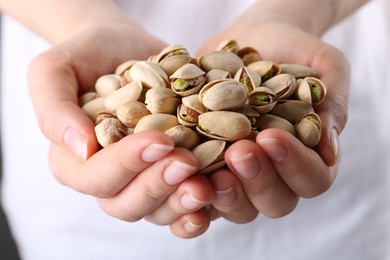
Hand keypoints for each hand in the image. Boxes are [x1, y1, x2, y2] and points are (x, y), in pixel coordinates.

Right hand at [28, 24, 213, 237]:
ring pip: (158, 210)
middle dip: (158, 186)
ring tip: (207, 186)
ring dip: (182, 202)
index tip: (159, 141)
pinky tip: (218, 195)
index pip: (95, 177)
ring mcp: (143, 179)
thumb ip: (54, 109)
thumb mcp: (55, 70)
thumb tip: (80, 149)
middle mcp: (110, 178)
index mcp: (76, 162)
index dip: (126, 165)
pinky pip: (183, 202)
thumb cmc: (86, 56)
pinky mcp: (171, 173)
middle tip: (187, 164)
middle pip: (127, 204)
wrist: (124, 48)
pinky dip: (200, 207)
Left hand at [199, 21, 349, 221]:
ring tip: (203, 164)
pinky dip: (189, 185)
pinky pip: (201, 190)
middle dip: (257, 180)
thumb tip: (330, 152)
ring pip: (237, 206)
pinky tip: (175, 166)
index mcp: (311, 158)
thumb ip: (333, 101)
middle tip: (239, 151)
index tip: (271, 137)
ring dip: (223, 192)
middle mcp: (276, 175)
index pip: (313, 179)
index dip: (294, 165)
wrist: (254, 38)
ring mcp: (240, 177)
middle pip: (274, 203)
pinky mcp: (209, 169)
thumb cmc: (294, 50)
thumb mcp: (324, 64)